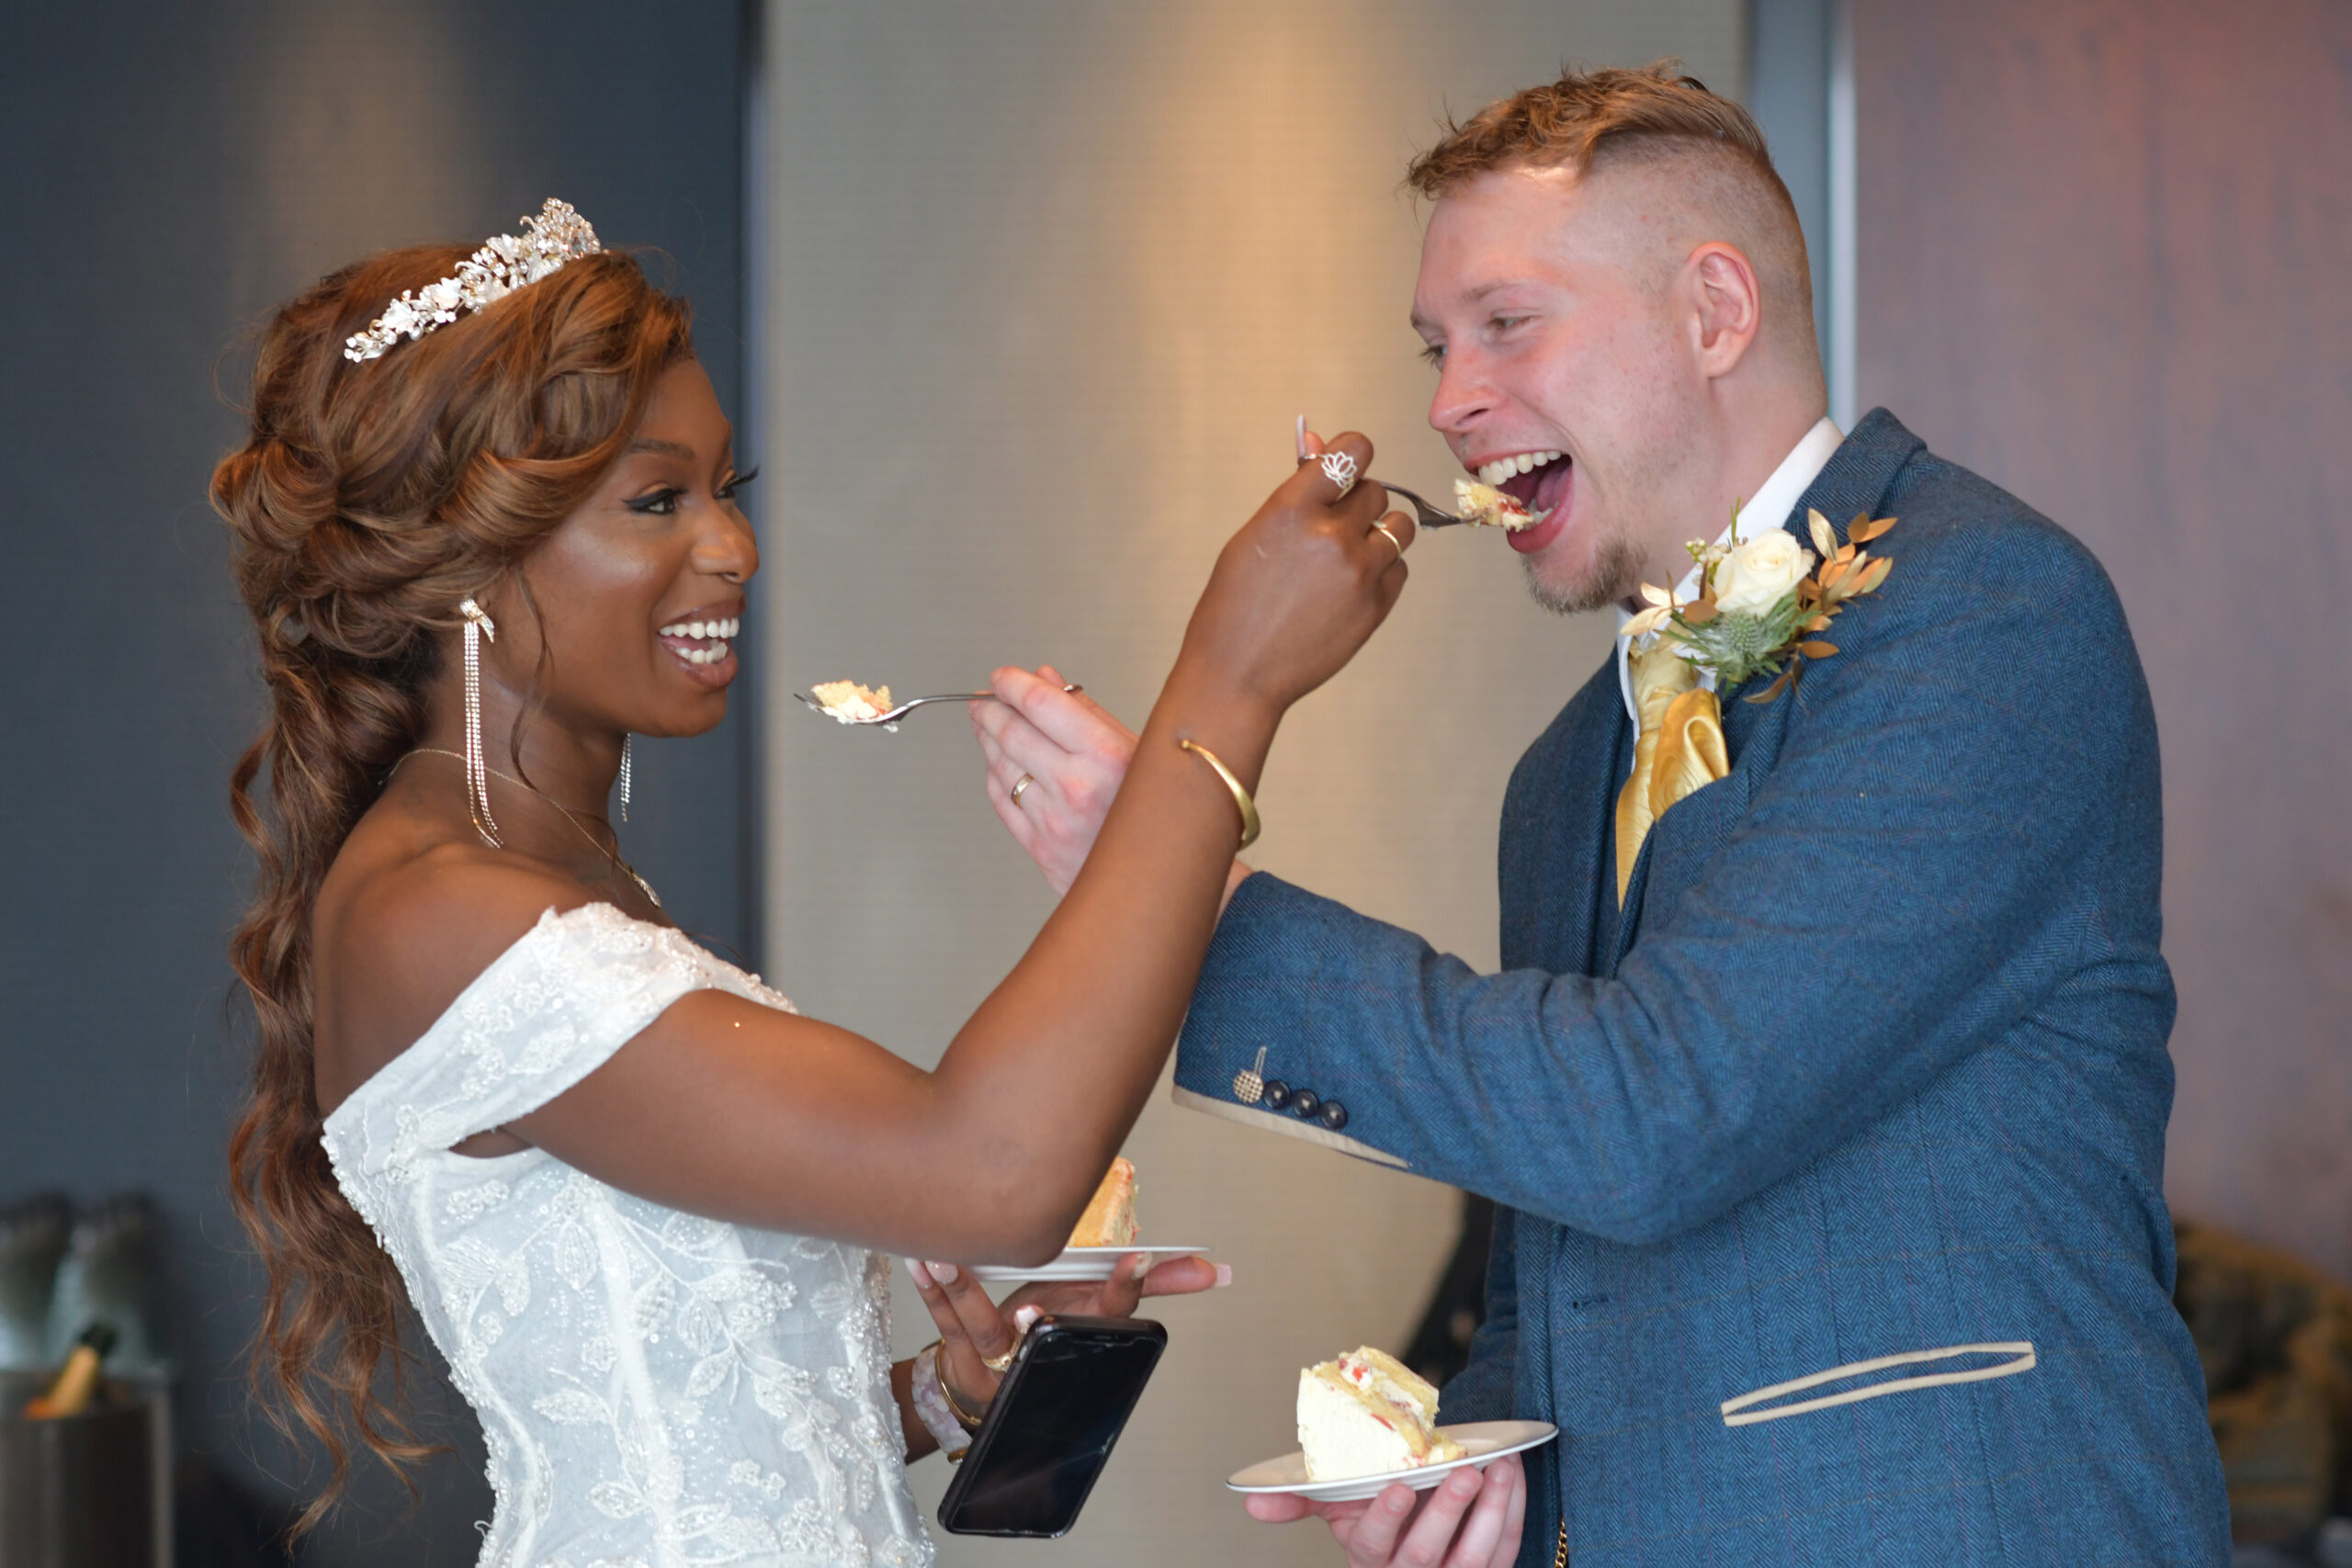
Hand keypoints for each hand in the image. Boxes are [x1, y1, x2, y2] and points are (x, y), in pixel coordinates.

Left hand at [906, 1250, 1226, 1409]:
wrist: (975, 1387)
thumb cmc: (1030, 1334)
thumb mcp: (1080, 1305)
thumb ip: (1120, 1283)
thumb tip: (1170, 1250)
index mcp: (1081, 1330)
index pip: (1114, 1310)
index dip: (1127, 1285)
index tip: (1138, 1260)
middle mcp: (1043, 1352)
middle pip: (1049, 1331)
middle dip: (1039, 1311)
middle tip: (1032, 1298)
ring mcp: (999, 1362)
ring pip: (986, 1328)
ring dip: (964, 1294)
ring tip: (944, 1258)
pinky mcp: (961, 1359)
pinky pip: (947, 1324)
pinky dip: (934, 1293)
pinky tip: (923, 1263)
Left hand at [971, 665, 1138, 894]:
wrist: (1160, 876)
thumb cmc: (1157, 811)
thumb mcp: (1136, 749)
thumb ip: (1087, 711)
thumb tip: (1047, 678)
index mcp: (1106, 755)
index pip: (1040, 703)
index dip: (1012, 684)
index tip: (1001, 677)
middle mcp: (1076, 786)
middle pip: (1011, 732)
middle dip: (990, 709)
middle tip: (983, 700)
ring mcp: (1054, 820)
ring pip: (1000, 766)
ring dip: (987, 739)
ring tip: (986, 725)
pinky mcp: (1041, 848)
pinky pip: (1002, 801)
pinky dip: (994, 775)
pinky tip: (998, 763)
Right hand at [1174, 430, 1413, 719]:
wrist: (1238, 674)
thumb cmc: (1236, 602)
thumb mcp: (1255, 536)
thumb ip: (1297, 491)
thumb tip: (1319, 440)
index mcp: (1292, 509)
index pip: (1353, 450)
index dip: (1353, 455)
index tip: (1346, 468)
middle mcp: (1331, 535)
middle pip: (1376, 491)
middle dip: (1356, 502)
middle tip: (1329, 529)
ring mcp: (1358, 573)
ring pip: (1399, 526)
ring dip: (1378, 531)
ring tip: (1347, 554)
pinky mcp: (1375, 606)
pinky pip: (1399, 568)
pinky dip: (1380, 570)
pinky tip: (1347, 587)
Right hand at [1244, 1454, 1525, 1567]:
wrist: (1419, 1535)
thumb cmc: (1377, 1515)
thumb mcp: (1336, 1508)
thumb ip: (1298, 1501)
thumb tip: (1249, 1500)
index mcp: (1369, 1557)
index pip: (1374, 1543)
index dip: (1386, 1517)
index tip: (1398, 1485)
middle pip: (1425, 1555)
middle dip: (1447, 1514)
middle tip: (1465, 1472)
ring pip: (1474, 1559)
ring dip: (1491, 1512)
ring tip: (1500, 1468)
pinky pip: (1506, 1551)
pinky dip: (1513, 1514)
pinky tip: (1515, 1477)